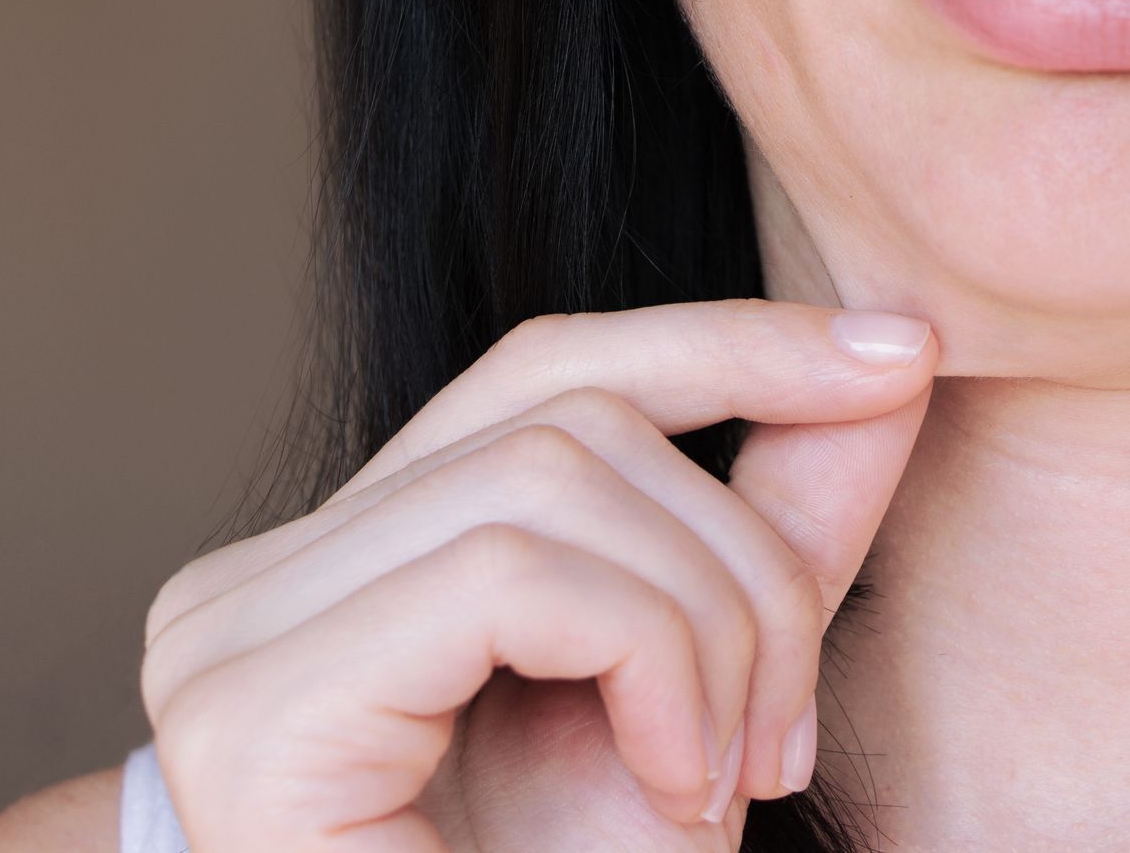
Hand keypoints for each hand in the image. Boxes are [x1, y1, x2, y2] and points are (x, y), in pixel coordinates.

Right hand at [137, 298, 937, 850]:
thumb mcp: (707, 692)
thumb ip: (779, 531)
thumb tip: (889, 362)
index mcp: (344, 567)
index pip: (541, 375)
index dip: (725, 343)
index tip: (899, 352)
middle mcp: (256, 582)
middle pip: (563, 419)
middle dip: (739, 556)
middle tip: (785, 737)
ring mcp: (231, 636)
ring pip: (551, 479)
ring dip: (708, 627)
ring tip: (728, 779)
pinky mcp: (255, 710)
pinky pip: (510, 577)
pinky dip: (648, 660)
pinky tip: (673, 787)